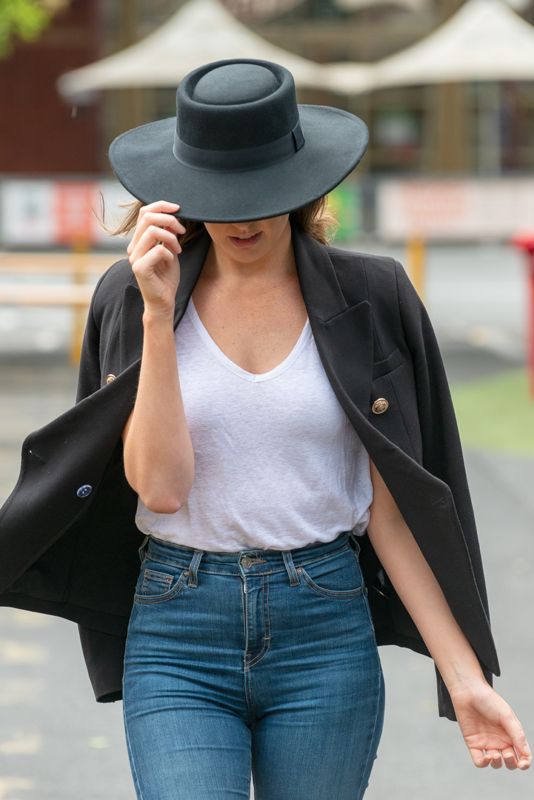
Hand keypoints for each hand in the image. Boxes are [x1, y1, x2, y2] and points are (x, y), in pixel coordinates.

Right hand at [126, 200, 185, 319]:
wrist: (163, 301)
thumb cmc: (166, 278)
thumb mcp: (170, 251)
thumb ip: (168, 234)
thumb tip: (172, 216)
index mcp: (138, 240)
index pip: (144, 212)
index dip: (162, 206)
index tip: (179, 209)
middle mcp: (133, 246)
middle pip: (148, 217)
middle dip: (170, 220)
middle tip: (182, 231)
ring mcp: (134, 257)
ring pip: (153, 231)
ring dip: (171, 238)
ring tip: (178, 249)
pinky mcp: (140, 268)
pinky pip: (158, 250)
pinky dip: (170, 253)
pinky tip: (172, 262)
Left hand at [449, 679, 531, 769]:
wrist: (468, 692)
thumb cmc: (489, 700)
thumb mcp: (506, 716)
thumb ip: (517, 735)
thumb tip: (526, 754)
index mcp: (511, 734)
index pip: (522, 754)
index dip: (524, 763)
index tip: (522, 763)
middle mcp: (500, 741)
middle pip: (510, 762)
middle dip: (511, 763)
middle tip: (506, 753)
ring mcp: (486, 743)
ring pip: (496, 763)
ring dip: (497, 763)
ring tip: (494, 754)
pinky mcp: (473, 744)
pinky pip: (479, 761)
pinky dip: (484, 763)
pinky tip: (486, 756)